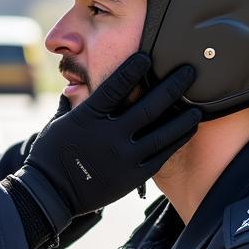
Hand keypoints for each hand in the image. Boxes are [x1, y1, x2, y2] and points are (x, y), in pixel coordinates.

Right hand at [12, 54, 199, 233]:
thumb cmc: (50, 155)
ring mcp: (123, 157)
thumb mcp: (58, 123)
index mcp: (88, 117)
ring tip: (198, 104)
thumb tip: (76, 84)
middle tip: (189, 71)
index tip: (148, 55)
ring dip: (183, 117)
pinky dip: (177, 140)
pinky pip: (161, 155)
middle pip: (148, 106)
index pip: (115, 87)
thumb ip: (72, 103)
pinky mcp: (132, 176)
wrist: (50, 193)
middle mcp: (108, 135)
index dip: (133, 69)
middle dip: (171, 86)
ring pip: (161, 132)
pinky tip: (189, 129)